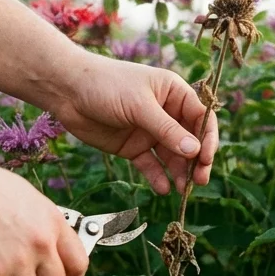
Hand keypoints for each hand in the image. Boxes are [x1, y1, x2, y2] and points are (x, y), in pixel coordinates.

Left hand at [38, 49, 217, 194]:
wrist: (67, 91)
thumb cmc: (105, 86)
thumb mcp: (138, 105)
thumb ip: (166, 130)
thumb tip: (195, 151)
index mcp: (173, 93)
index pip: (201, 117)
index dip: (208, 139)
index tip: (206, 159)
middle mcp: (165, 113)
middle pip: (190, 141)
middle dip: (197, 161)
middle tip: (199, 181)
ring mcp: (149, 131)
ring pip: (172, 156)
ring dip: (179, 172)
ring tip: (182, 189)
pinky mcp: (132, 147)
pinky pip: (150, 165)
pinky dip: (157, 177)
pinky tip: (162, 188)